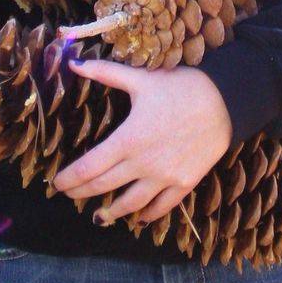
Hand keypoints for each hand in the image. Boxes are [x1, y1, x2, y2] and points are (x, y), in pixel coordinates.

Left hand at [53, 59, 231, 226]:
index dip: (69, 179)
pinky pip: (162, 207)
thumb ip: (105, 73)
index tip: (57, 183)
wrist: (225, 102)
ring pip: (131, 204)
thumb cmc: (181, 87)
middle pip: (104, 187)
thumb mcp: (141, 78)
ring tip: (99, 217)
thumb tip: (73, 64)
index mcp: (128, 139)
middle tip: (69, 195)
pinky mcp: (184, 183)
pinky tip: (139, 218)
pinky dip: (148, 215)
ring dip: (112, 212)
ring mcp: (164, 177)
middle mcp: (143, 164)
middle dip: (82, 193)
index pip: (89, 167)